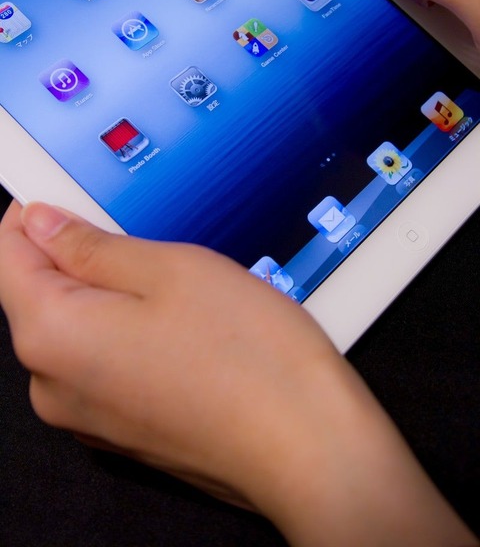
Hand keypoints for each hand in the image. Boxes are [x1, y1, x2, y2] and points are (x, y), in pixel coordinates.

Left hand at [0, 200, 476, 545]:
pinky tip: (180, 326)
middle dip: (77, 256)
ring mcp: (87, 416)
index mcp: (52, 336)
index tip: (66, 197)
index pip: (9, 256)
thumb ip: (92, 246)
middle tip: (139, 233)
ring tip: (172, 281)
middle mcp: (54, 385)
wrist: (308, 448)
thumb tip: (41, 225)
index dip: (34, 217)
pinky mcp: (122, 429)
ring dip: (108, 295)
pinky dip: (125, 333)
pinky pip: (103, 363)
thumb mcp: (170, 269)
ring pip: (77, 329)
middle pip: (40, 295)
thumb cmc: (250, 356)